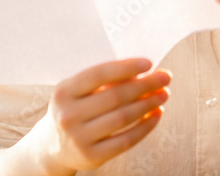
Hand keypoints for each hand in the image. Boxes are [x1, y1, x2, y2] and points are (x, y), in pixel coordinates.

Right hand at [27, 58, 169, 173]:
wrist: (53, 146)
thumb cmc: (75, 108)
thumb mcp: (78, 91)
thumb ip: (104, 81)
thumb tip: (144, 71)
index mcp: (64, 91)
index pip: (99, 74)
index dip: (126, 67)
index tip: (149, 63)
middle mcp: (68, 115)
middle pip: (115, 97)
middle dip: (145, 85)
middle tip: (166, 77)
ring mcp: (79, 138)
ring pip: (123, 118)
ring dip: (148, 104)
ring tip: (163, 94)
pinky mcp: (92, 156)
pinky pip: (126, 140)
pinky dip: (145, 127)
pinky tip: (157, 114)